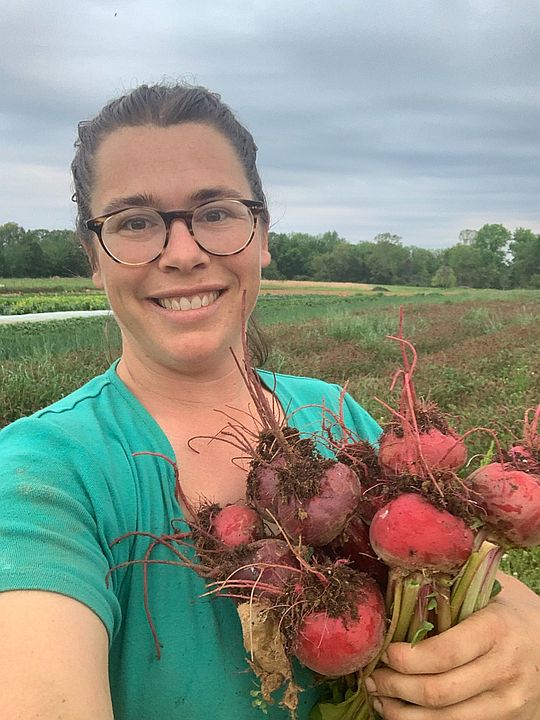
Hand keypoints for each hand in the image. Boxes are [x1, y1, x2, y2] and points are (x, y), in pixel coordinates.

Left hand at [368, 573, 539, 718]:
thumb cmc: (511, 610)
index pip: (444, 653)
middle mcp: (505, 670)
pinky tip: (406, 714)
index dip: (408, 659)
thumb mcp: (490, 591)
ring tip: (381, 700)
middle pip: (439, 692)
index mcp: (496, 630)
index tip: (386, 653)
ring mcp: (510, 703)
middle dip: (397, 688)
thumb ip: (451, 590)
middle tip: (374, 677)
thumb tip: (399, 584)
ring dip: (405, 715)